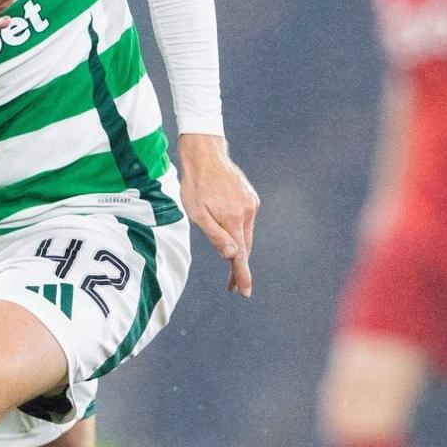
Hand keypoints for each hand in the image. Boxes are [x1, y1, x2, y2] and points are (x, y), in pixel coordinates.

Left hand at [177, 133, 258, 296]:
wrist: (206, 154)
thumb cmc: (195, 184)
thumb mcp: (197, 213)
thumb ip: (216, 235)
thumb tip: (232, 256)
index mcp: (233, 219)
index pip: (240, 255)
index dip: (242, 275)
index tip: (245, 292)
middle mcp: (247, 212)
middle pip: (245, 247)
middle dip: (238, 267)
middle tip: (231, 287)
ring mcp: (251, 203)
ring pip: (245, 233)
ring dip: (238, 247)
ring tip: (227, 258)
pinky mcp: (250, 197)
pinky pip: (245, 220)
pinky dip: (238, 229)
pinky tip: (227, 227)